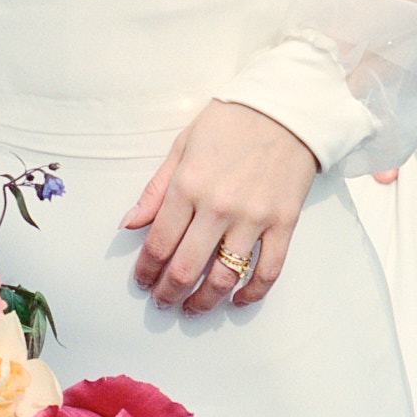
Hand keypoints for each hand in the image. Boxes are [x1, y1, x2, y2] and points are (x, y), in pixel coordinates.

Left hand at [124, 100, 317, 313]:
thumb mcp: (183, 145)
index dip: (146, 270)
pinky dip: (251, 293)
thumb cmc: (231, 121)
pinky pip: (268, 270)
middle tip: (162, 302)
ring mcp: (254, 218)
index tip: (143, 281)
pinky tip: (237, 300)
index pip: (159, 243)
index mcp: (188, 185)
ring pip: (224, 277)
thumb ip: (156, 189)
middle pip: (185, 268)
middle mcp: (218, 207)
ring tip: (193, 308)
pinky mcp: (284, 223)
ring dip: (204, 301)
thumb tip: (130, 225)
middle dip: (168, 293)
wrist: (286, 107)